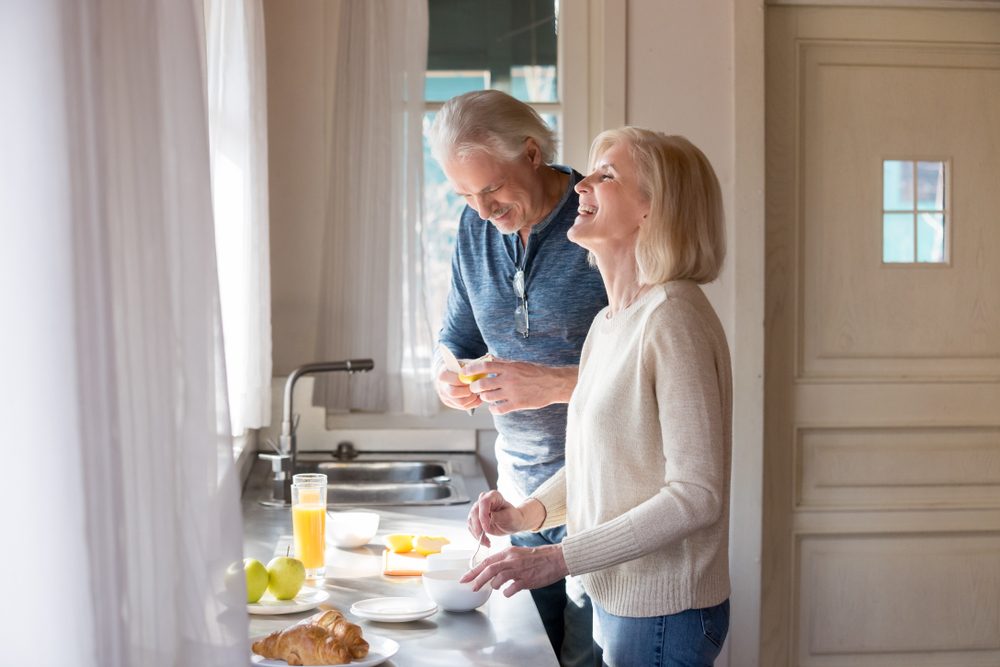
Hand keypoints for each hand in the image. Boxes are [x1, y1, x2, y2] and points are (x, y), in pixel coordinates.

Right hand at [435, 366, 482, 410]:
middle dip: (468, 391)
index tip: (473, 379)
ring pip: (460, 403)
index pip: (454, 380)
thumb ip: (474, 363)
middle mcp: (441, 387)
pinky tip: (478, 397)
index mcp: (443, 374)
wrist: (451, 373)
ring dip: (472, 398)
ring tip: (478, 392)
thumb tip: (489, 358)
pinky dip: (473, 403)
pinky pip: (464, 407)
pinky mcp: (451, 404)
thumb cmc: (460, 367)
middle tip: (476, 387)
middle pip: (454, 393)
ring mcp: (445, 397)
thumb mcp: (465, 362)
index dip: (465, 381)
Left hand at [460, 545, 567, 596]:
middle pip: (489, 570)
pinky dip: (507, 593)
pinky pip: (511, 589)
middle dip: (478, 580)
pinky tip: (509, 592)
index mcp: (508, 553)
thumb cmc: (537, 557)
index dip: (474, 571)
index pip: (486, 561)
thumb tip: (491, 570)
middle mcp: (512, 560)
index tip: (465, 578)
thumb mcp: (518, 554)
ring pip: (499, 580)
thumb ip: (504, 561)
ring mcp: (519, 570)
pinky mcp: (527, 580)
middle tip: (472, 588)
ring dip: (495, 586)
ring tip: (497, 587)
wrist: (556, 558)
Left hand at [461, 359, 576, 414]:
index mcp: (508, 367)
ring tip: (487, 397)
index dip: (471, 369)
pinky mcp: (517, 404)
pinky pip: (498, 409)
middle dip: (475, 387)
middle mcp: (508, 379)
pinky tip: (495, 407)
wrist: (552, 384)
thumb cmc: (536, 372)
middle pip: (482, 384)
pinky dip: (493, 409)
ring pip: (488, 397)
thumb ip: (503, 363)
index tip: (464, 373)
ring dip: (484, 398)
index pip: (484, 366)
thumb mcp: (519, 364)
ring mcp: (512, 392)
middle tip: (476, 388)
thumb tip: (489, 358)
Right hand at [467, 491, 529, 547]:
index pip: (484, 502)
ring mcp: (478, 509)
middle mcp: (484, 500)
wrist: (513, 523)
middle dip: (478, 527)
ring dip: (477, 533)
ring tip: (486, 542)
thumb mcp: (509, 517)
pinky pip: (471, 527)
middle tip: (483, 538)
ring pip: (471, 520)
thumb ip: (498, 516)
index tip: (486, 528)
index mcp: (494, 496)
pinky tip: (484, 541)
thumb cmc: (513, 517)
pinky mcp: (475, 518)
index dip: (483, 515)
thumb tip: (487, 518)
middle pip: (475, 512)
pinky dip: (476, 535)